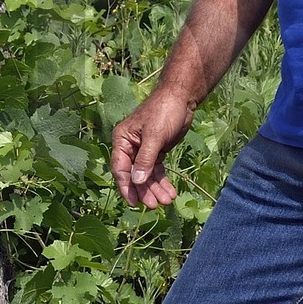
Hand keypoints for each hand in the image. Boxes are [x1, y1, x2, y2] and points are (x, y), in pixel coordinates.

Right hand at [111, 85, 196, 208]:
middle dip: (144, 190)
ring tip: (166, 201)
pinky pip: (157, 170)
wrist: (182, 98)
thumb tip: (137, 181)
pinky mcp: (157, 151)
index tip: (134, 203)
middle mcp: (130, 147)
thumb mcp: (154, 136)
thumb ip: (145, 160)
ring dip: (155, 188)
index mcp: (122, 140)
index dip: (126, 187)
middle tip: (154, 205)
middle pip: (134, 175)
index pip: (120, 168)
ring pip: (147, 175)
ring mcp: (143, 150)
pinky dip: (162, 181)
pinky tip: (170, 192)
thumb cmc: (164, 112)